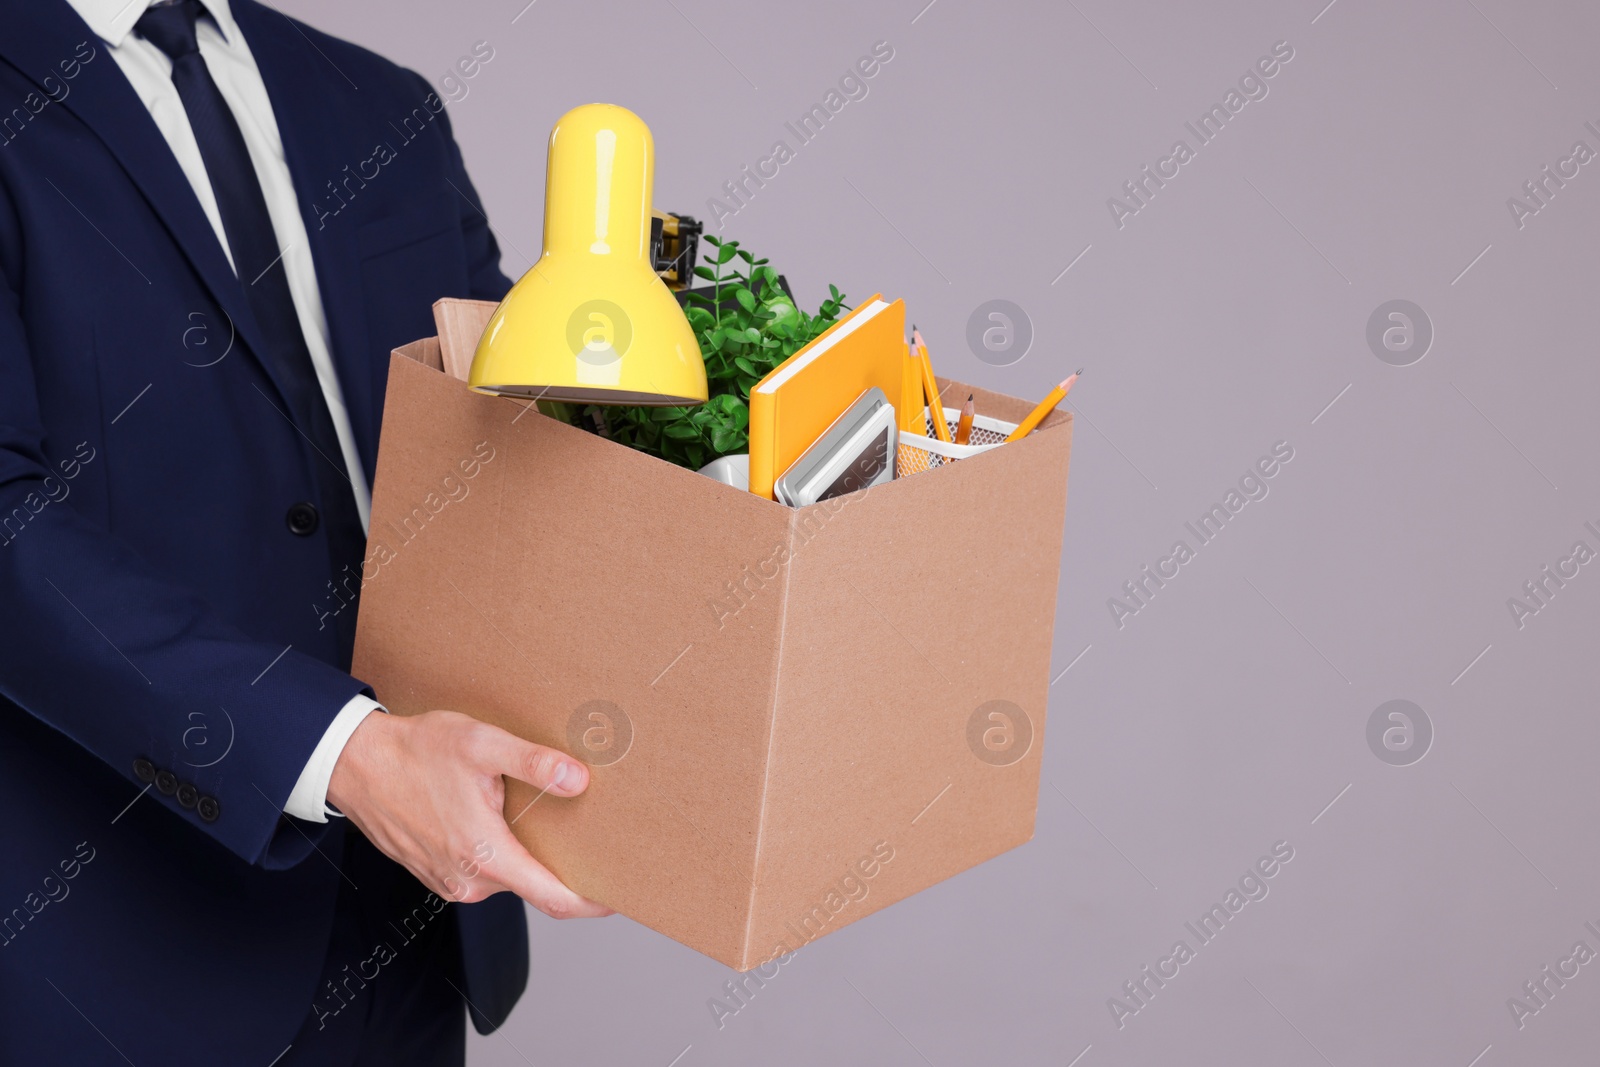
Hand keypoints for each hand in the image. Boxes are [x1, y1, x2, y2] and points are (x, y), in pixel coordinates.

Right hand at [327, 709, 611, 918]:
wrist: (357, 764)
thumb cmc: (415, 752)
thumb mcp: (481, 745)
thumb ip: (533, 762)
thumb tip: (578, 780)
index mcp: (485, 855)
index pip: (553, 897)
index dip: (591, 902)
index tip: (618, 895)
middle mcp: (469, 880)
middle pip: (534, 884)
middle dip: (561, 863)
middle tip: (584, 830)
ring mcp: (452, 882)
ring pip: (509, 876)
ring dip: (526, 853)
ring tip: (537, 813)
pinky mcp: (440, 875)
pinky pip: (485, 871)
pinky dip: (500, 852)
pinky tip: (499, 817)